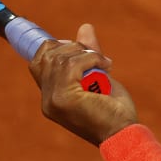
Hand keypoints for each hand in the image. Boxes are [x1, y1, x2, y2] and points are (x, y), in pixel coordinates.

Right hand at [28, 23, 138, 145]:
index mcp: (51, 98)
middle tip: (95, 56)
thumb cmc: (114, 110)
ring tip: (104, 64)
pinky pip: (72, 63)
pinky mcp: (64, 97)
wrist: (123, 133)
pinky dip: (92, 59)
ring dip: (86, 54)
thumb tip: (85, 27)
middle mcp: (47, 100)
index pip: (36, 63)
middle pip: (46, 55)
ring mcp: (53, 99)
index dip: (51, 47)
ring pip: (61, 58)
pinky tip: (106, 67)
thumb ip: (88, 55)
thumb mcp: (99, 77)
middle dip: (71, 47)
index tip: (74, 44)